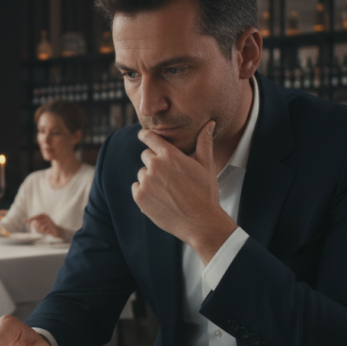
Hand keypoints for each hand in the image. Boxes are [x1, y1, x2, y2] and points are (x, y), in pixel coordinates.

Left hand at [25, 214, 62, 238]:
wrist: (56, 231)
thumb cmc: (46, 227)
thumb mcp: (40, 223)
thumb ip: (33, 222)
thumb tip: (24, 221)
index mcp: (43, 215)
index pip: (35, 217)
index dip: (29, 220)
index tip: (24, 222)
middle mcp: (47, 217)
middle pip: (37, 223)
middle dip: (36, 228)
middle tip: (37, 231)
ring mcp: (50, 222)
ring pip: (40, 227)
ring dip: (40, 231)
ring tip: (43, 231)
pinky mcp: (52, 227)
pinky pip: (45, 230)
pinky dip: (44, 232)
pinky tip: (47, 232)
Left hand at [133, 121, 236, 263]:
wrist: (200, 222)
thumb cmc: (205, 192)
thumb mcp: (206, 165)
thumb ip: (204, 142)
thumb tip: (209, 123)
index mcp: (169, 155)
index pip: (149, 137)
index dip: (145, 136)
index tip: (143, 136)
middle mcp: (154, 165)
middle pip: (146, 156)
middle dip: (155, 162)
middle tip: (170, 176)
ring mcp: (145, 182)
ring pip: (143, 173)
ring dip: (151, 179)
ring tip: (169, 191)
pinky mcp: (140, 197)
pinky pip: (137, 188)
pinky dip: (145, 192)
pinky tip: (161, 199)